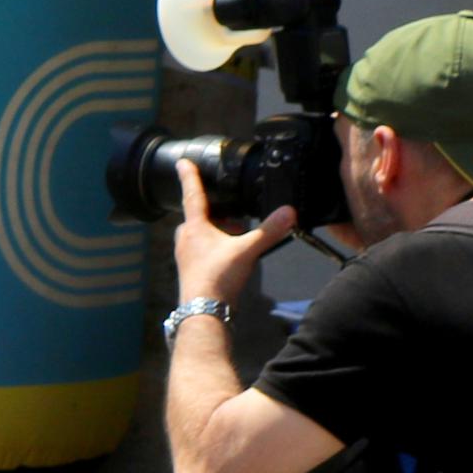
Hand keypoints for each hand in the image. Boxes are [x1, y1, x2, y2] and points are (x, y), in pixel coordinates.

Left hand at [171, 157, 295, 305]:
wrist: (204, 311)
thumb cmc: (218, 277)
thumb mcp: (247, 250)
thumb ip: (269, 230)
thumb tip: (290, 211)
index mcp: (194, 227)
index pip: (192, 195)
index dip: (189, 176)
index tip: (182, 161)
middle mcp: (185, 238)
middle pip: (200, 215)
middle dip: (218, 212)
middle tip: (238, 217)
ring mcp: (186, 254)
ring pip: (203, 233)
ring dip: (220, 231)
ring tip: (240, 236)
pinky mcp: (192, 267)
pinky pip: (204, 248)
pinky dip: (219, 245)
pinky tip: (234, 255)